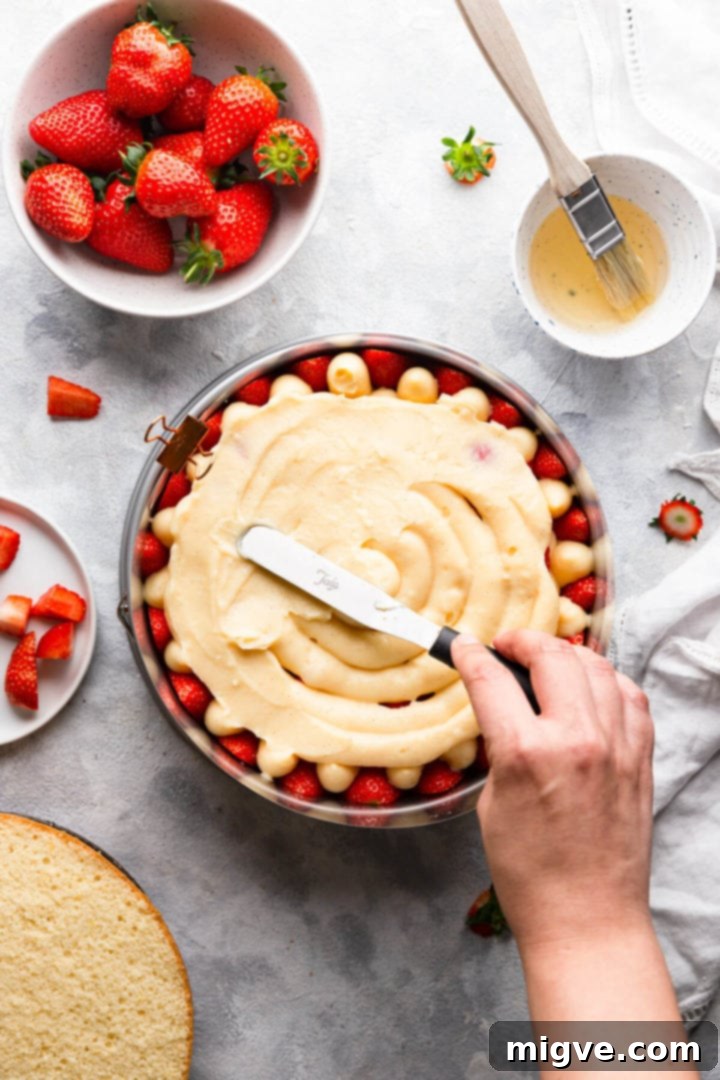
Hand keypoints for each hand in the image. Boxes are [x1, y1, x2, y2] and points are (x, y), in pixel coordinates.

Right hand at [452, 630, 653, 951]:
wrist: (587, 918)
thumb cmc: (529, 873)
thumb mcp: (492, 802)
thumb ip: (501, 747)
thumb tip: (504, 710)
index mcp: (526, 752)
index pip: (492, 679)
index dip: (471, 654)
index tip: (464, 645)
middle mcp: (576, 739)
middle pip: (551, 656)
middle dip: (522, 641)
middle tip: (506, 645)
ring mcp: (616, 746)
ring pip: (596, 667)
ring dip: (566, 654)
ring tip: (548, 659)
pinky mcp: (640, 758)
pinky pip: (631, 696)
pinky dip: (608, 681)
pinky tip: (591, 687)